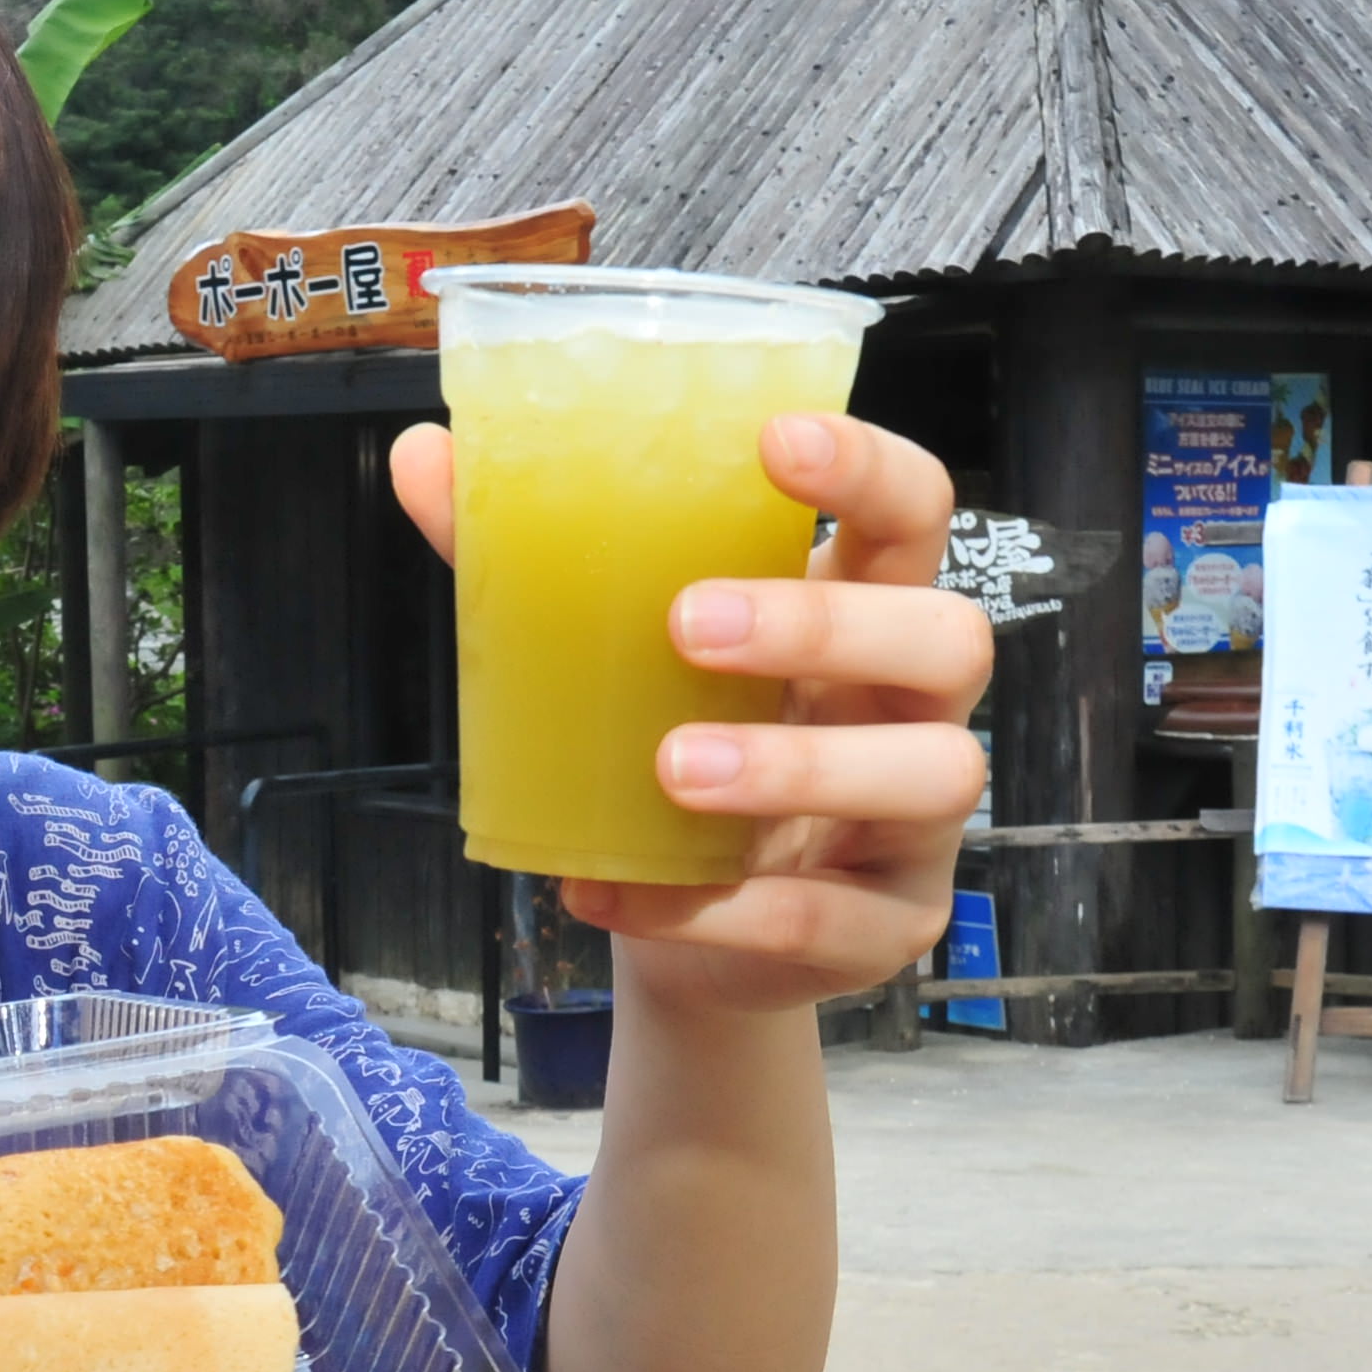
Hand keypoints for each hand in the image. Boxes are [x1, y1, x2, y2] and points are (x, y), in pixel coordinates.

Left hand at [391, 412, 988, 1012]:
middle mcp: (912, 704)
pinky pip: (834, 918)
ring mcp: (919, 822)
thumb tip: (424, 456)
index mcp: (863, 604)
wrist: (685, 932)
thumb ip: (533, 554)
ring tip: (671, 770)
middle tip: (687, 625)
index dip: (867, 468)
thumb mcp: (613, 649)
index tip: (774, 439)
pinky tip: (618, 888)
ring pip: (932, 775)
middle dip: (824, 625)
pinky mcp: (890, 926)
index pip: (913, 510)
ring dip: (797, 768)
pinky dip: (720, 909)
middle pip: (947, 636)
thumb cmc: (672, 749)